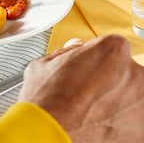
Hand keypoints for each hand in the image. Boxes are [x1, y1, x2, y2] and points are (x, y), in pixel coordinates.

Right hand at [19, 34, 143, 141]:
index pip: (113, 47)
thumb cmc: (47, 101)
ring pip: (135, 97)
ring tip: (94, 109)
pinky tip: (102, 123)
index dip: (97, 57)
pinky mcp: (143, 132)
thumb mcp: (46, 63)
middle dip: (111, 79)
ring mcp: (142, 104)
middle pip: (128, 71)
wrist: (48, 136)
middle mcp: (134, 74)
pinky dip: (124, 123)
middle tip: (90, 90)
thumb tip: (75, 49)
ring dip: (120, 101)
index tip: (90, 66)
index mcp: (112, 51)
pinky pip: (136, 120)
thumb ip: (68, 52)